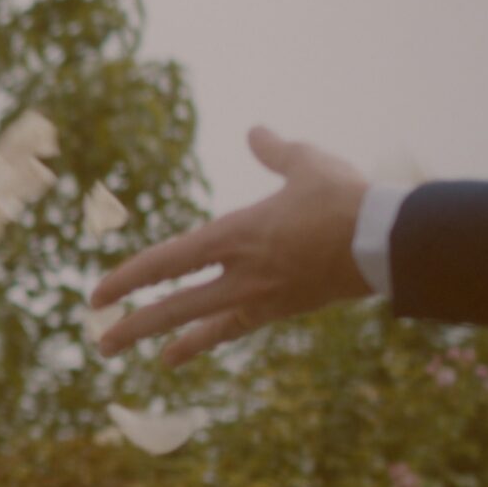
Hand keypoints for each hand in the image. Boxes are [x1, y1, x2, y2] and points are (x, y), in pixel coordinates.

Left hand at [91, 126, 369, 365]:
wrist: (389, 242)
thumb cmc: (346, 198)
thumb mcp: (306, 164)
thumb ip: (274, 151)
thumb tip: (256, 132)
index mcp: (236, 235)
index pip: (167, 262)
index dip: (129, 279)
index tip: (98, 294)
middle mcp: (241, 272)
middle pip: (175, 306)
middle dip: (134, 324)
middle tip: (99, 341)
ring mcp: (261, 296)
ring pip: (200, 323)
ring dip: (161, 338)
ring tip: (130, 353)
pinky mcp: (282, 309)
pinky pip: (232, 329)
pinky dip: (203, 341)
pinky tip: (178, 354)